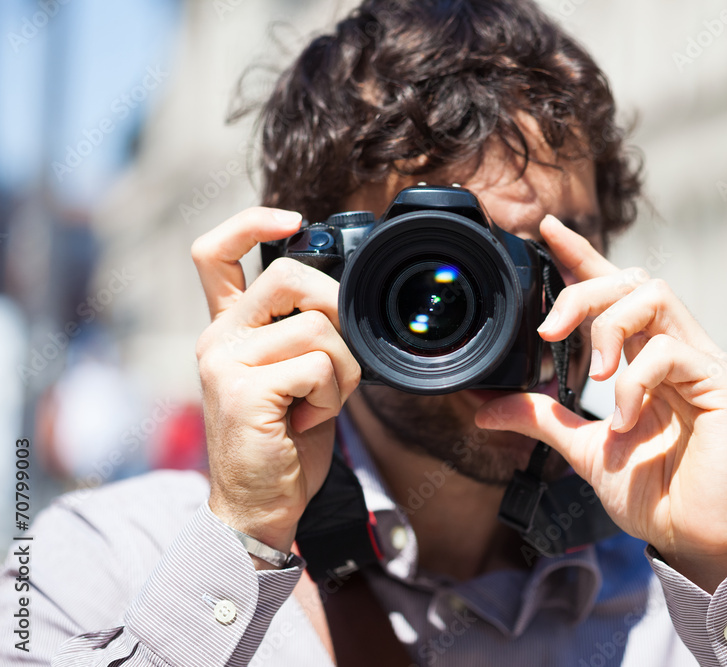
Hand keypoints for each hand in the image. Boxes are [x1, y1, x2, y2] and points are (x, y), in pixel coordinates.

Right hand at [192, 208, 360, 561]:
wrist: (260, 505)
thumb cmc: (285, 440)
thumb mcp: (293, 375)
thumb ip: (301, 331)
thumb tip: (342, 295)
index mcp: (228, 327)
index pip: (215, 251)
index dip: (252, 222)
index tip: (293, 221)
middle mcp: (218, 337)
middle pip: (291, 276)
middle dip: (337, 309)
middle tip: (335, 360)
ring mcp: (225, 362)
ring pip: (318, 327)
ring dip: (342, 370)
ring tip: (319, 403)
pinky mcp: (243, 391)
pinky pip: (318, 367)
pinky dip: (331, 396)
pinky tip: (308, 421)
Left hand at [476, 216, 726, 592]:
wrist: (694, 539)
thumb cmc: (653, 491)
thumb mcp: (585, 450)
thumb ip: (543, 420)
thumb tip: (486, 407)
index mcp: (646, 358)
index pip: (616, 291)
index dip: (583, 256)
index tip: (546, 230)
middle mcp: (678, 349)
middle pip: (633, 280)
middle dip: (584, 294)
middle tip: (550, 332)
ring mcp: (704, 363)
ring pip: (656, 297)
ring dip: (610, 327)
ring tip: (596, 375)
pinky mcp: (725, 385)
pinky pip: (672, 354)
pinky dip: (636, 381)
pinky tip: (626, 419)